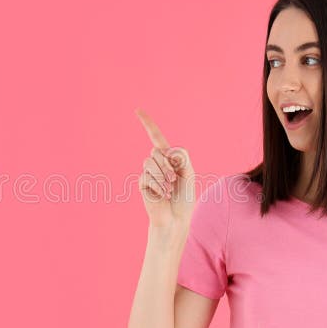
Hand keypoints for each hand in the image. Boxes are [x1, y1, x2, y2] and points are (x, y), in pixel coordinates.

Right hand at [135, 108, 195, 228]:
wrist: (176, 218)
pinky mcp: (142, 183)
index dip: (147, 123)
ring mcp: (147, 172)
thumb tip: (167, 151)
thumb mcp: (189, 173)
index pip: (155, 136)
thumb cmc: (184, 197)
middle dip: (167, 165)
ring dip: (163, 176)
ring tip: (169, 189)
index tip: (137, 110)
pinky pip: (147, 176)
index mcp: (168, 157)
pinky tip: (162, 196)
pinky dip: (158, 187)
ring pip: (150, 162)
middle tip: (174, 180)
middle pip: (156, 151)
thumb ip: (182, 157)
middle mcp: (156, 162)